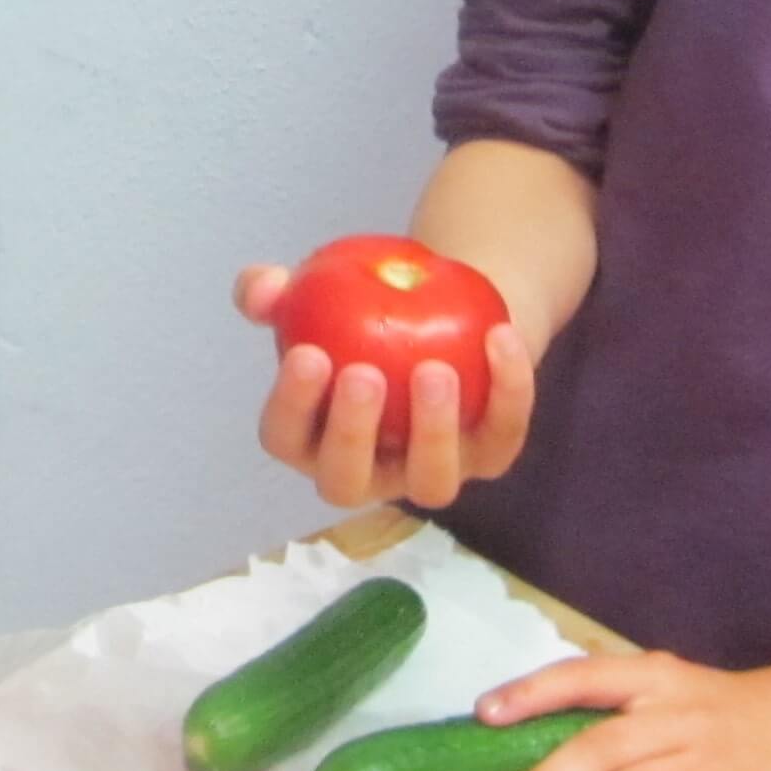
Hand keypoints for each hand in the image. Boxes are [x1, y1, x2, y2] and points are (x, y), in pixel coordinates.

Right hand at [234, 264, 535, 508]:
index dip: (292, 407)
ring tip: (434, 368)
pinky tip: (498, 337)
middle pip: (347, 482)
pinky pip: (502, 435)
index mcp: (313, 440)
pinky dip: (507, 390)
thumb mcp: (317, 293)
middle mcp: (368, 471)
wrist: (453, 314)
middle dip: (352, 435)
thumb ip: (274, 289)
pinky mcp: (490, 455)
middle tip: (363, 374)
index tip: (307, 353)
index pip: (286, 439)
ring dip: (432, 432)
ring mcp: (430, 471)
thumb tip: (264, 288)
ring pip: (430, 482)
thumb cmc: (369, 315)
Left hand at [473, 652, 770, 770]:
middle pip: (598, 749)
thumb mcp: (672, 688)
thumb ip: (614, 710)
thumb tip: (535, 746)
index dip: (531, 692)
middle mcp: (678, 717)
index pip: (584, 676)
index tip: (484, 713)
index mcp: (657, 679)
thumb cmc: (728, 711)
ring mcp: (708, 763)